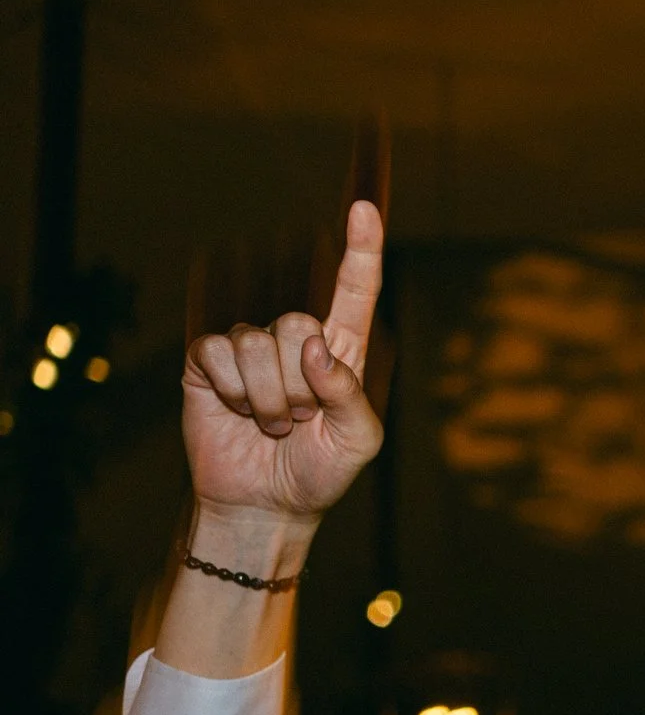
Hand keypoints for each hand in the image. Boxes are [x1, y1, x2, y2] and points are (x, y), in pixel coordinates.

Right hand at [182, 198, 384, 525]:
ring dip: (267, 397)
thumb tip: (315, 350)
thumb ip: (349, 393)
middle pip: (297, 324)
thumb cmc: (321, 472)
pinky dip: (231, 391)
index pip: (354, 293)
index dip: (362, 251)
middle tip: (300, 421)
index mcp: (341, 353)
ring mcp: (250, 350)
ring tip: (272, 425)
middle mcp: (296, 343)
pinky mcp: (208, 362)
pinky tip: (237, 413)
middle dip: (299, 384)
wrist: (266, 504)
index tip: (365, 209)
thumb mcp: (358, 441)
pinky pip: (217, 353)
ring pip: (257, 343)